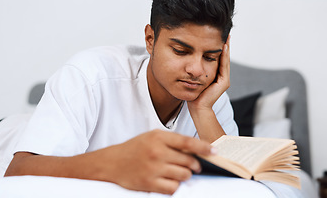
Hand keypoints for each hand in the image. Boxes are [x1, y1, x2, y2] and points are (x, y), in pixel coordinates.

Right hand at [94, 129, 212, 193]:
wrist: (112, 162)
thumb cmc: (135, 148)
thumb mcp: (152, 136)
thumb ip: (173, 141)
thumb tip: (196, 149)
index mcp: (159, 137)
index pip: (188, 142)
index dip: (203, 147)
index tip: (213, 151)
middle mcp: (157, 152)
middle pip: (189, 161)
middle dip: (195, 165)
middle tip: (194, 166)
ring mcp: (153, 168)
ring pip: (184, 175)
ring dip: (186, 175)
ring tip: (180, 172)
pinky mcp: (149, 183)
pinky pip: (173, 188)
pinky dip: (175, 186)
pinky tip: (171, 181)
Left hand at [188, 35, 229, 109]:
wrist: (197, 107)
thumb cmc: (192, 94)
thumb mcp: (192, 78)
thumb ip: (194, 69)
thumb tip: (187, 57)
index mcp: (214, 74)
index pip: (217, 57)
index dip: (217, 46)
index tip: (216, 34)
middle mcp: (221, 76)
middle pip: (223, 56)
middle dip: (224, 44)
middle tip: (224, 31)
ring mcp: (224, 79)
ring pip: (225, 59)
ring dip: (226, 47)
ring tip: (226, 36)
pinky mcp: (224, 82)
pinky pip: (224, 66)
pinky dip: (224, 56)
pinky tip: (223, 46)